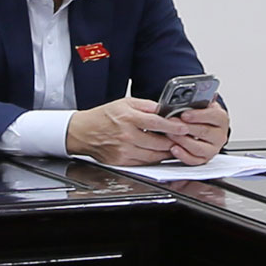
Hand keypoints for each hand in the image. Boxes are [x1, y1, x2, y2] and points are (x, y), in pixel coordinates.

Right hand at [66, 97, 183, 166]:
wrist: (82, 132)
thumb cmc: (103, 116)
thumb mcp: (124, 103)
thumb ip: (146, 105)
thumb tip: (164, 109)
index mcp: (128, 118)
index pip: (156, 123)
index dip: (173, 126)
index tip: (183, 127)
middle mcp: (126, 135)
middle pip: (158, 142)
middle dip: (173, 142)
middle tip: (183, 139)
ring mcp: (124, 150)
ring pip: (153, 156)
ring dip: (166, 152)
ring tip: (174, 147)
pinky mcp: (121, 161)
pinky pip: (144, 163)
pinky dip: (154, 159)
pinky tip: (159, 153)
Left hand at [165, 102, 228, 163]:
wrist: (201, 126)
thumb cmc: (199, 115)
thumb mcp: (200, 104)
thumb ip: (196, 101)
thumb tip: (189, 95)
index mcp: (221, 119)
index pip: (214, 116)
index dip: (198, 115)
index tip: (184, 114)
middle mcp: (220, 135)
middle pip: (204, 132)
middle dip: (186, 127)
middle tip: (172, 122)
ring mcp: (213, 149)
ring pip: (198, 147)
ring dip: (182, 140)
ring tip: (170, 134)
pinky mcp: (204, 159)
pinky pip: (194, 160)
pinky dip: (183, 155)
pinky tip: (174, 148)